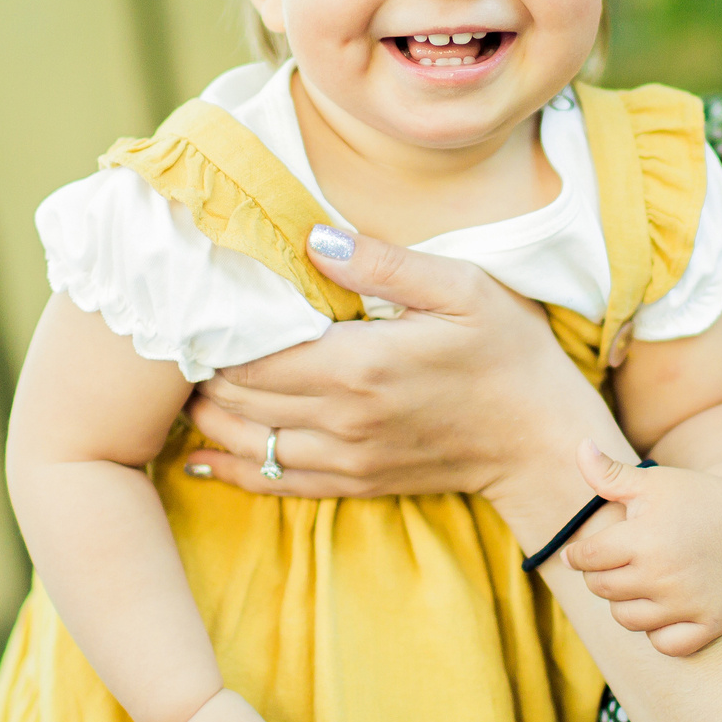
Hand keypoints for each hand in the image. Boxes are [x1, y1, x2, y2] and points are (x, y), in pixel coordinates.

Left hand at [182, 226, 592, 500]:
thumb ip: (382, 263)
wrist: (540, 439)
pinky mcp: (356, 484)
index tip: (196, 308)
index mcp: (360, 365)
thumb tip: (314, 237)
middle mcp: (342, 419)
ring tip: (187, 388)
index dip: (217, 334)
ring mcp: (346, 458)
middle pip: (240, 398)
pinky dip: (233, 470)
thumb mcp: (460, 287)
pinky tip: (203, 456)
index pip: (256, 355)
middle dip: (204, 372)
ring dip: (210, 418)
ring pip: (248, 444)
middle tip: (181, 341)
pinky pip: (276, 483)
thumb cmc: (507, 352)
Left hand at [560, 444, 721, 656]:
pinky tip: (664, 606)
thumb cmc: (693, 498)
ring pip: (626, 619)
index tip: (581, 552)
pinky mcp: (710, 624)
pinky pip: (663, 644)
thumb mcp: (651, 482)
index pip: (587, 558)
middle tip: (618, 562)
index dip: (578, 554)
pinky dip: (658, 631)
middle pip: (602, 589)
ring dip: (626, 603)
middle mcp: (665, 574)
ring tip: (640, 581)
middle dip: (601, 575)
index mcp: (646, 538)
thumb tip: (580, 444)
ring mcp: (689, 603)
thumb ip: (609, 472)